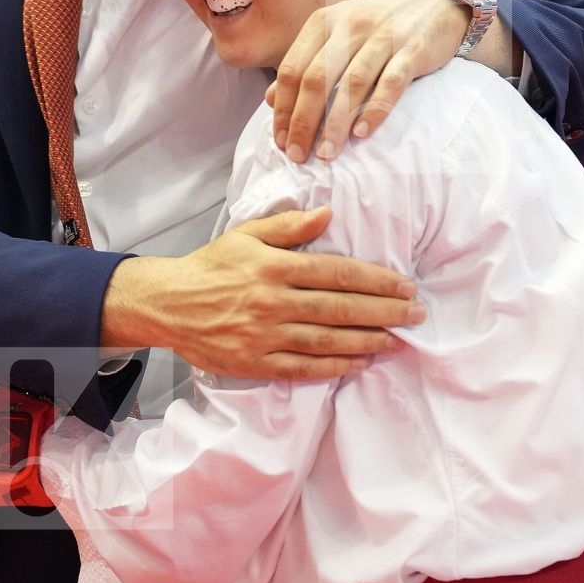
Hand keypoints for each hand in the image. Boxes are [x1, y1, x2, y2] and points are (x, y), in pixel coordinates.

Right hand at [103, 207, 425, 381]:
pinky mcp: (257, 363)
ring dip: (369, 341)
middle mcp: (273, 302)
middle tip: (416, 314)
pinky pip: (305, 368)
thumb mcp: (245, 235)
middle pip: (341, 308)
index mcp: (274, 267)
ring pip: (329, 341)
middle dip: (385, 312)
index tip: (405, 286)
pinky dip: (337, 367)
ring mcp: (266, 335)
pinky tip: (361, 363)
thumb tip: (328, 214)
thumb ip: (288, 226)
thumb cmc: (211, 267)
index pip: (337, 273)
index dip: (376, 281)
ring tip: (399, 341)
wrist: (167, 304)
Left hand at [267, 0, 470, 164]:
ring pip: (351, 84)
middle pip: (316, 79)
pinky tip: (361, 134)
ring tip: (327, 153)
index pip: (292, 69)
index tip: (281, 141)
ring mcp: (383, 36)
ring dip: (336, 124)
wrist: (437, 2)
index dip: (283, 108)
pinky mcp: (413, 50)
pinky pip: (391, 84)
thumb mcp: (337, 35)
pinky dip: (374, 110)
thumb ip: (306, 62)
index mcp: (324, 22)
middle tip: (298, 155)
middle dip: (303, 122)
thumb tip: (271, 99)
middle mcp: (350, 26)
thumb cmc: (380, 24)